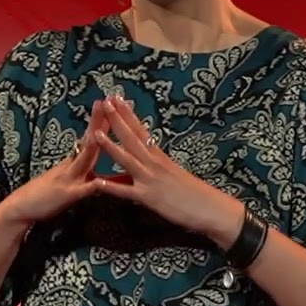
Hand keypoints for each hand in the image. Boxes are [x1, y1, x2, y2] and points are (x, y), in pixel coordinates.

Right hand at [0, 99, 108, 224]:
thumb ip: (79, 169)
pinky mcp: (67, 195)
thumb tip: (95, 161)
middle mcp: (72, 166)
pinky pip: (82, 190)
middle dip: (101, 121)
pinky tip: (102, 182)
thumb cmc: (43, 195)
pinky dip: (93, 185)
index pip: (91, 138)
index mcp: (74, 162)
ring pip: (85, 158)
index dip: (102, 122)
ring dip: (95, 141)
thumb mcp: (64, 178)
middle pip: (90, 141)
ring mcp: (70, 178)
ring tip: (104, 125)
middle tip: (111, 101)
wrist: (20, 208)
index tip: (113, 105)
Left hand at [91, 95, 244, 246]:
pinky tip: (97, 182)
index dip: (128, 114)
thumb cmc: (194, 193)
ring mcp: (150, 179)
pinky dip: (112, 188)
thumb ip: (156, 165)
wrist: (210, 208)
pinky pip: (127, 192)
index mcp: (159, 156)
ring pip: (127, 160)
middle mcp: (154, 163)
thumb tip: (145, 157)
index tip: (116, 98)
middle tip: (105, 101)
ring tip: (95, 133)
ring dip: (110, 146)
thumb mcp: (173, 173)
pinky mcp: (149, 198)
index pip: (141, 130)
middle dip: (117, 120)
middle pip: (132, 138)